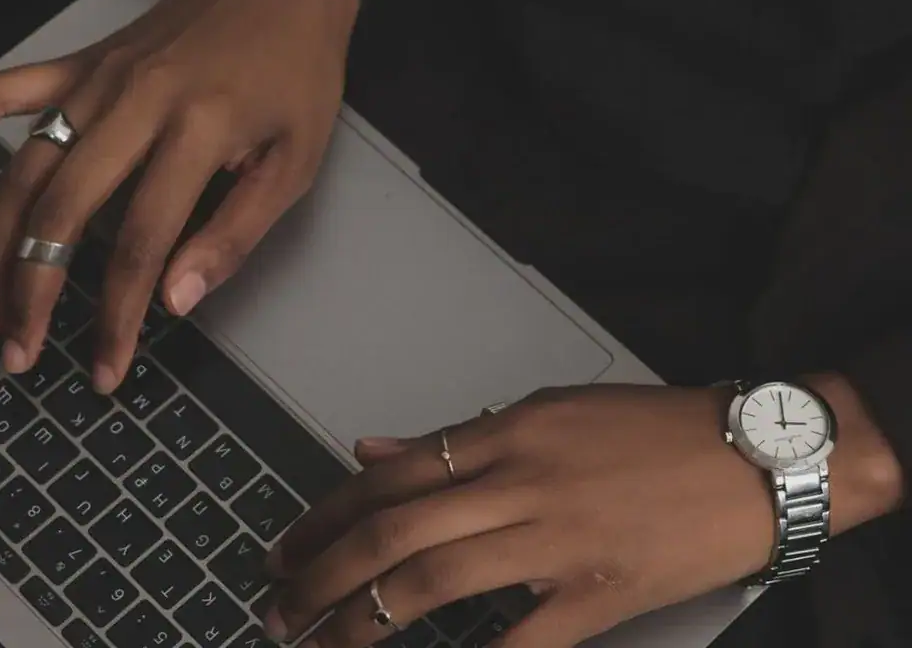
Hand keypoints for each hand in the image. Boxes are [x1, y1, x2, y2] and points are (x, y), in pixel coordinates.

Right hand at [0, 0, 358, 390]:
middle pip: (61, 214)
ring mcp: (96, 80)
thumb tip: (176, 301)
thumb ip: (235, 233)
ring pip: (22, 170)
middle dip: (34, 295)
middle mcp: (133, 105)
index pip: (140, 246)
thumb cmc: (296, 74)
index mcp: (196, 133)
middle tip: (18, 355)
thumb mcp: (295, 162)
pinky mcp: (78, 63)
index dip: (117, 319)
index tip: (105, 373)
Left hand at [263, 376, 902, 647]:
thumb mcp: (546, 410)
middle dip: (324, 573)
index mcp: (506, 432)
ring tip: (319, 641)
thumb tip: (374, 451)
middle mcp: (520, 483)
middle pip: (395, 531)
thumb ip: (456, 437)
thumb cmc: (650, 429)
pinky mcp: (600, 596)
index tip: (287, 547)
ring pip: (436, 582)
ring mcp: (558, 542)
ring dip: (365, 618)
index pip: (390, 475)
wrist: (755, 456)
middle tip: (279, 604)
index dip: (326, 515)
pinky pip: (522, 640)